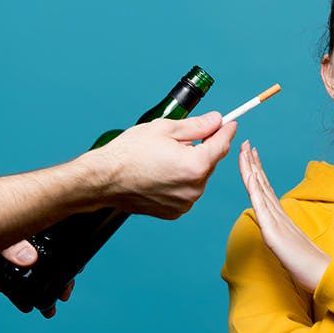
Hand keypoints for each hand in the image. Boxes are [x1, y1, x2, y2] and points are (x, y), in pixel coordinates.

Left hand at [0, 240, 74, 317]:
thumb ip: (12, 244)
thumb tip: (29, 258)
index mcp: (24, 228)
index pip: (52, 237)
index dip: (67, 250)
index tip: (77, 264)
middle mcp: (19, 246)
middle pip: (47, 261)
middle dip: (59, 277)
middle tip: (65, 291)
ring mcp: (8, 263)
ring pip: (33, 278)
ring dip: (44, 291)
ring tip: (52, 304)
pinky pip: (15, 291)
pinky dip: (25, 300)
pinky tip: (33, 305)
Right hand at [86, 111, 236, 218]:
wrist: (103, 180)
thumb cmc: (128, 153)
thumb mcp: (165, 129)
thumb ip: (196, 126)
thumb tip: (216, 121)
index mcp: (195, 165)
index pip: (221, 145)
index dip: (226, 131)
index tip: (230, 123)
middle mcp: (194, 188)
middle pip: (210, 162)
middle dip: (203, 148)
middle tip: (182, 139)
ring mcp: (185, 203)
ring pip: (198, 177)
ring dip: (190, 166)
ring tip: (165, 158)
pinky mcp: (175, 212)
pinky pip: (186, 191)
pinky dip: (180, 182)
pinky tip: (161, 174)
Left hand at [238, 140, 329, 290]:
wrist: (322, 275)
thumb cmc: (309, 265)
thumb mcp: (289, 247)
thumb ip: (282, 236)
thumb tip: (275, 232)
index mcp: (281, 218)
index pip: (265, 189)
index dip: (257, 171)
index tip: (251, 154)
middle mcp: (279, 215)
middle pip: (262, 184)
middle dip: (252, 162)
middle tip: (245, 143)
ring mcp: (277, 221)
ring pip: (260, 190)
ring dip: (251, 168)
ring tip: (245, 150)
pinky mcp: (274, 232)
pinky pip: (262, 207)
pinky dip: (255, 189)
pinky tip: (251, 175)